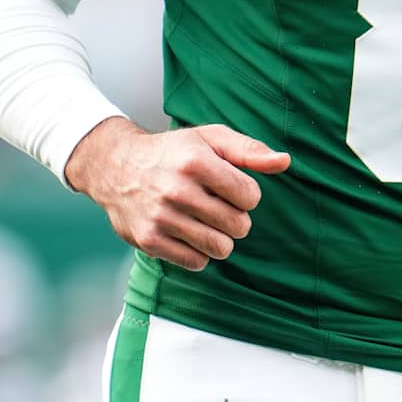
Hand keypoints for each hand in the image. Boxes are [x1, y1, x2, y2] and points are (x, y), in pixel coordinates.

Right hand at [64, 117, 290, 271]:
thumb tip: (284, 162)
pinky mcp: (150, 241)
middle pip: (238, 226)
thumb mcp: (210, 139)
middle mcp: (177, 190)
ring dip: (220, 237)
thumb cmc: (173, 152)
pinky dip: (199, 251)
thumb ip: (249, 150)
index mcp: (195, 162)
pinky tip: (188, 232)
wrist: (117, 167)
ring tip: (206, 221)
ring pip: (220, 248)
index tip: (231, 187)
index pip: (250, 197)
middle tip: (218, 205)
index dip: (247, 194)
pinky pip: (196, 262)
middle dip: (235, 217)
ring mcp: (161, 218)